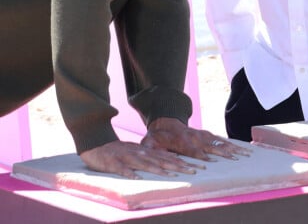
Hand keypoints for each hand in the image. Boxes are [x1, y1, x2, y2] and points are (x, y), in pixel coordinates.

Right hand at [80, 140, 203, 179]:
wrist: (96, 143)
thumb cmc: (118, 151)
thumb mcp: (137, 152)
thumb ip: (151, 157)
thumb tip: (168, 164)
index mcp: (146, 152)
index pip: (167, 157)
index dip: (182, 162)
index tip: (197, 168)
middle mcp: (140, 153)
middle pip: (161, 160)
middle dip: (178, 166)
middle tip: (194, 172)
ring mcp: (127, 157)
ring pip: (145, 163)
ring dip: (159, 169)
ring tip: (172, 175)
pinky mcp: (113, 163)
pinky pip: (121, 169)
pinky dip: (129, 173)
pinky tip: (136, 179)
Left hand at [142, 117, 250, 162]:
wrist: (165, 121)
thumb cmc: (157, 137)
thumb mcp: (149, 143)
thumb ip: (150, 149)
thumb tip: (152, 155)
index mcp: (181, 140)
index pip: (191, 149)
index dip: (199, 156)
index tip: (209, 163)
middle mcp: (194, 137)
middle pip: (210, 145)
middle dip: (222, 152)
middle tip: (235, 159)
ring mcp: (202, 135)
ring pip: (219, 142)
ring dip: (232, 148)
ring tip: (244, 154)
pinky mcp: (206, 135)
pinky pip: (220, 140)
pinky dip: (231, 144)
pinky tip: (241, 149)